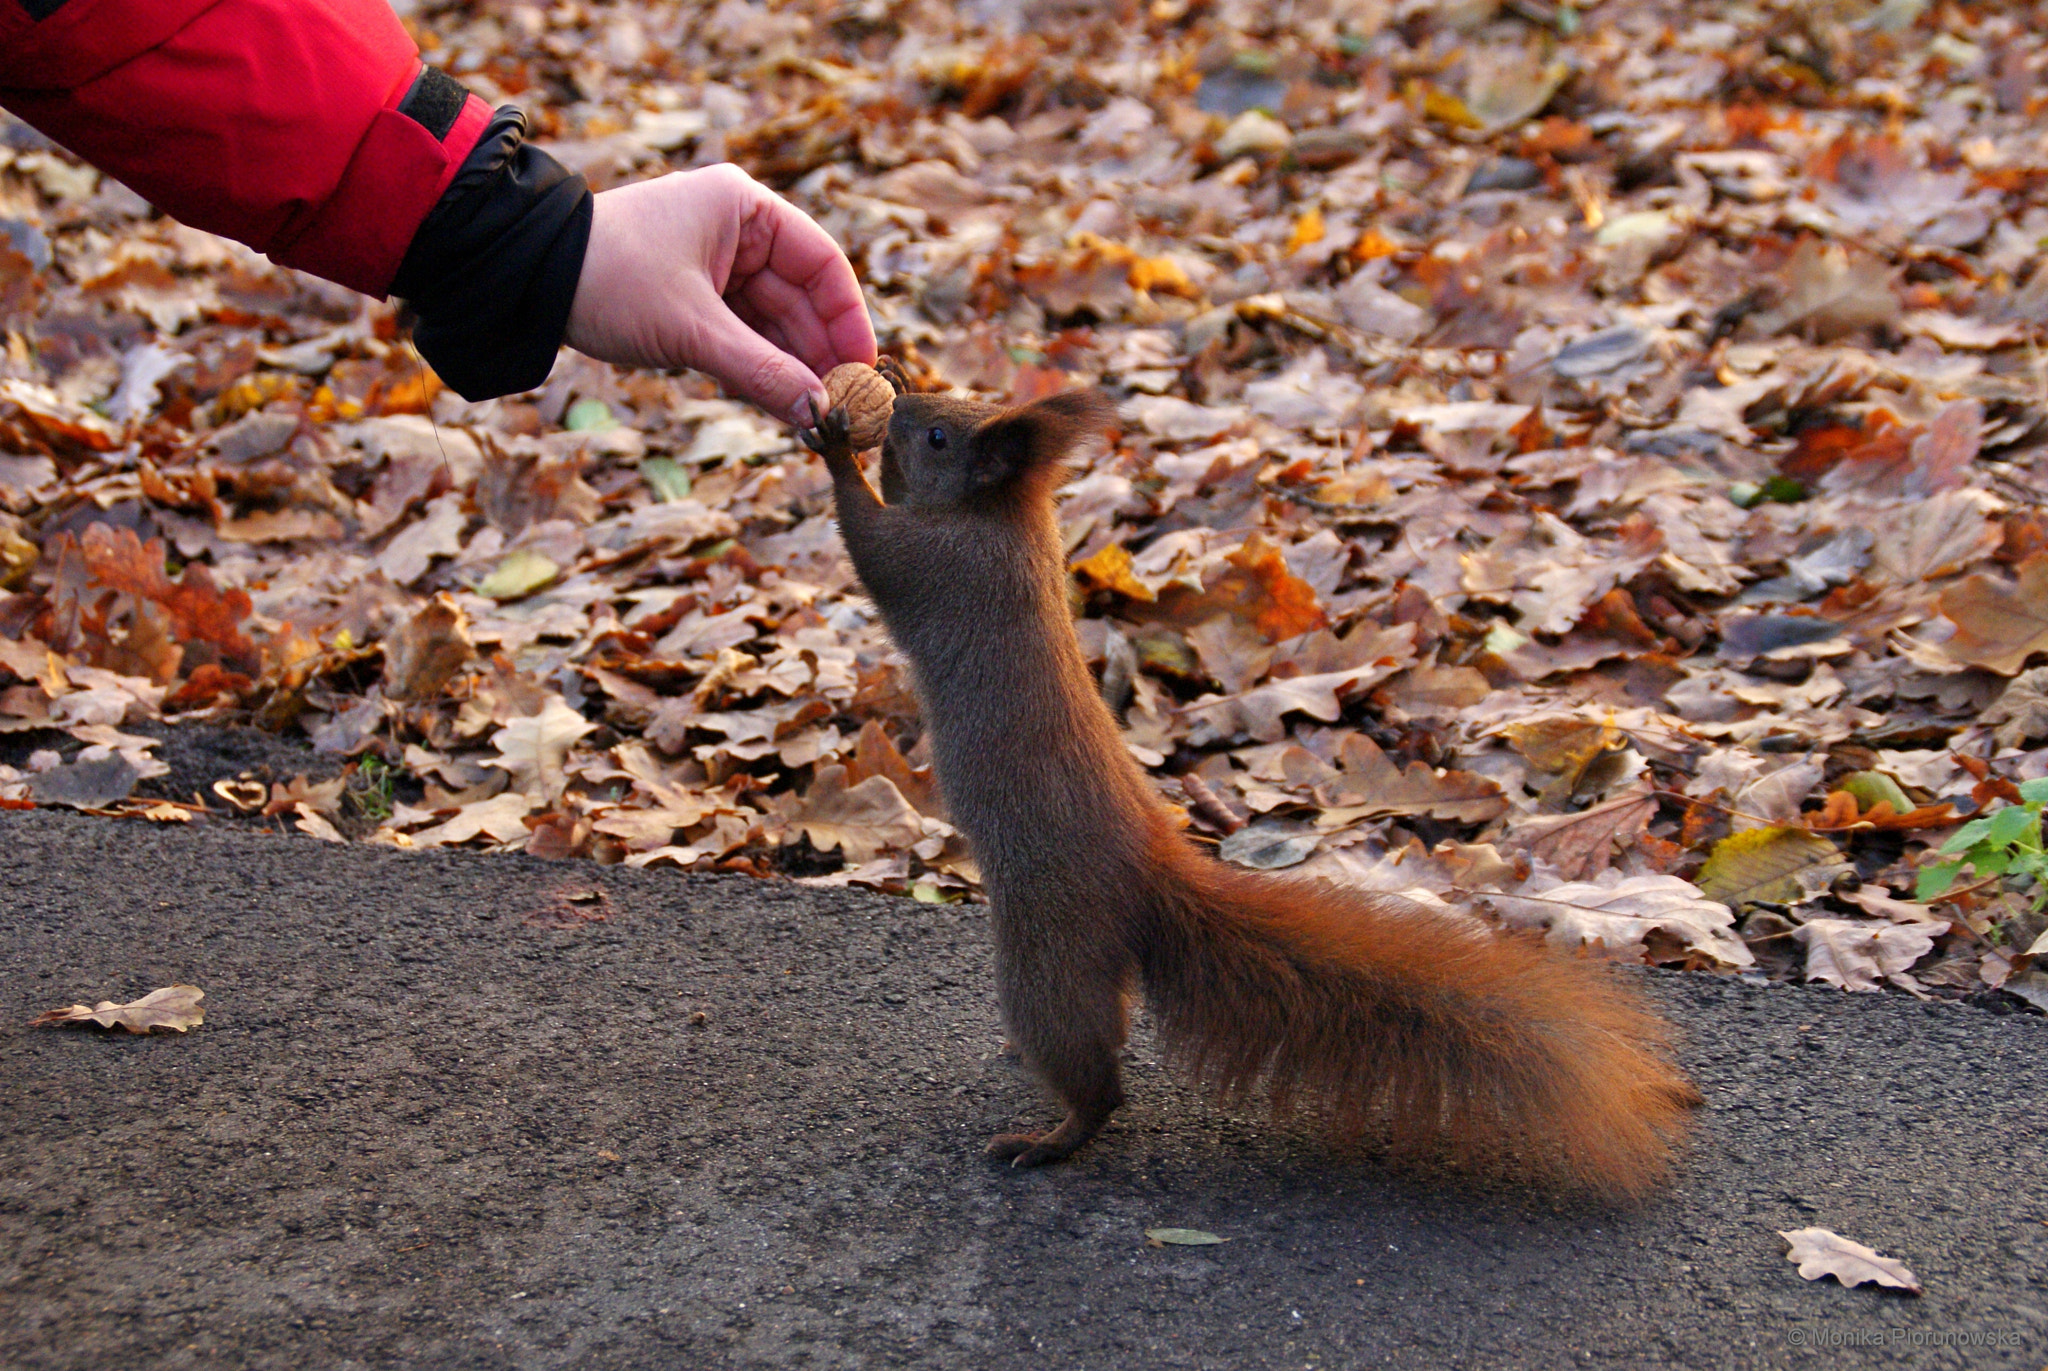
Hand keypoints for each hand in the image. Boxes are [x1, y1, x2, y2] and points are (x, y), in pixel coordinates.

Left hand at [564, 164, 875, 425]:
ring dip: (788, 369)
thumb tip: (820, 413)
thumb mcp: (691, 330)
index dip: (848, 320)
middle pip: (800, 300)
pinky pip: (742, 336)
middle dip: (817, 356)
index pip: (822, 263)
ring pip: (771, 324)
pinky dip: (756, 369)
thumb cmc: (606, 278)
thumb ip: (761, 371)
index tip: (862, 370)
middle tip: (840, 409)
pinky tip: (775, 404)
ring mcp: (714, 265)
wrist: (526, 280)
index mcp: (743, 208)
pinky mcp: (693, 298)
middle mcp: (736, 230)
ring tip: (810, 417)